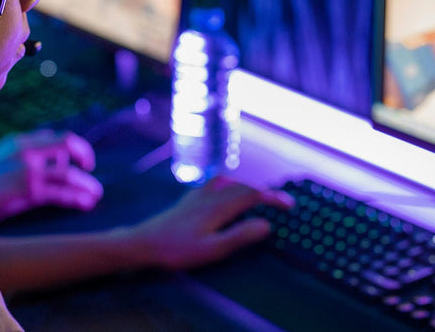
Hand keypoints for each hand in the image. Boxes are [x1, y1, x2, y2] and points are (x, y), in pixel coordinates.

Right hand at [0, 129, 102, 226]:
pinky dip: (76, 198)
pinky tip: (85, 204)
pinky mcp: (28, 191)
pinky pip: (60, 193)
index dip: (75, 146)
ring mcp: (28, 170)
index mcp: (21, 142)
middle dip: (85, 157)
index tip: (81, 159)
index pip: (57, 136)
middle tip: (90, 171)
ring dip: (86, 184)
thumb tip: (49, 157)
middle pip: (68, 145)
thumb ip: (24, 153)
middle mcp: (27, 151)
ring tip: (94, 194)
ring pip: (68, 174)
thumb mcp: (2, 156)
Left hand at [125, 176, 293, 269]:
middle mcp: (210, 195)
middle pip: (243, 186)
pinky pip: (215, 183)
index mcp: (219, 206)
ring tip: (258, 196)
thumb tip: (266, 224)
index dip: (273, 197)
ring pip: (229, 182)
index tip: (290, 205)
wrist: (144, 243)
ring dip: (247, 186)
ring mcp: (198, 195)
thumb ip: (240, 236)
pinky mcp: (188, 199)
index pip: (253, 195)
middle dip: (264, 192)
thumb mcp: (212, 249)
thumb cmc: (178, 250)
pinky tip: (224, 192)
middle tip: (281, 203)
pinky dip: (229, 184)